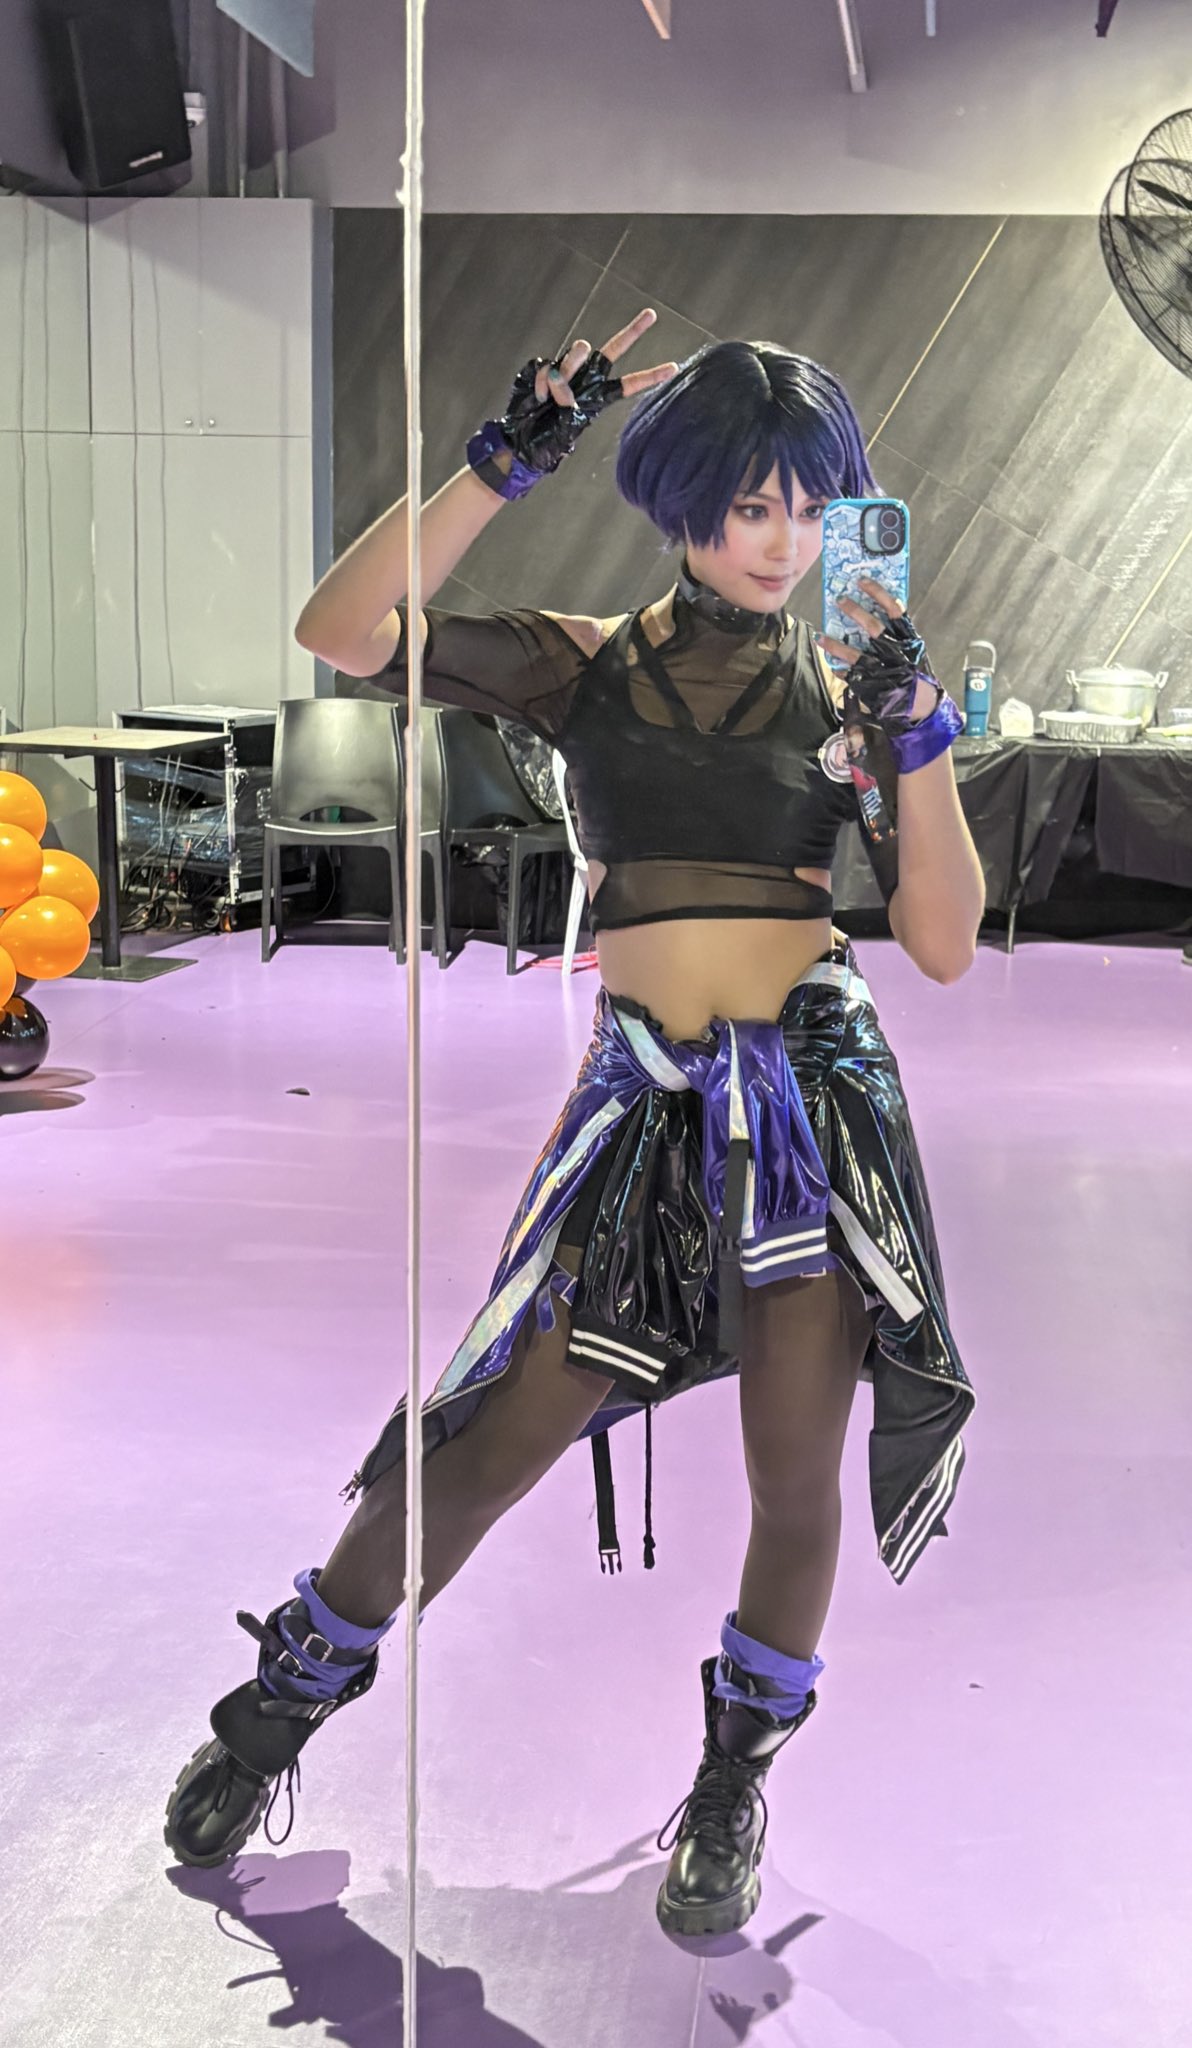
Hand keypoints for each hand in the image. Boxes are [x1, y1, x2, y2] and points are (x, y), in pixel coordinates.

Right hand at [467, 309, 677, 500]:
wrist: (520, 438)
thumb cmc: (547, 440)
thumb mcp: (565, 429)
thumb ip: (568, 402)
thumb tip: (561, 377)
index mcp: (599, 397)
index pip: (630, 384)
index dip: (651, 377)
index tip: (674, 368)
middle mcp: (587, 378)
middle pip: (613, 349)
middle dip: (633, 332)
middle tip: (652, 315)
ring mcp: (566, 370)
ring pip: (576, 353)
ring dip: (566, 371)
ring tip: (550, 398)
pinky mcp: (545, 367)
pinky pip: (546, 366)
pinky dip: (540, 384)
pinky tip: (536, 398)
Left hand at [817, 578, 938, 729]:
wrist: (923, 706)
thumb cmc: (917, 674)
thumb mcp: (914, 650)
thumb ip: (898, 634)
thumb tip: (876, 612)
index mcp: (908, 639)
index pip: (895, 610)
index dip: (878, 593)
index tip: (862, 581)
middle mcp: (896, 652)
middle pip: (873, 626)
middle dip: (854, 611)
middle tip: (839, 599)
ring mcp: (883, 669)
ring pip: (855, 654)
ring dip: (835, 644)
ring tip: (820, 635)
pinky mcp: (872, 686)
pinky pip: (850, 675)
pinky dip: (839, 668)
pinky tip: (830, 662)